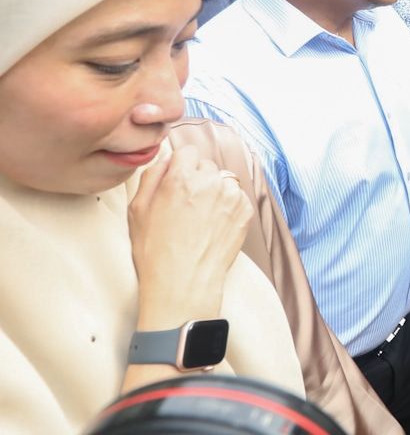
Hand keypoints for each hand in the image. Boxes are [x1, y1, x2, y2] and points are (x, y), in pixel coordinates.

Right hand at [128, 144, 252, 329]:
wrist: (183, 284)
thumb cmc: (155, 251)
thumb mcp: (137, 210)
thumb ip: (152, 176)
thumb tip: (166, 158)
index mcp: (181, 177)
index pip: (187, 151)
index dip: (180, 166)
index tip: (177, 180)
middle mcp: (210, 181)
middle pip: (206, 165)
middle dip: (197, 179)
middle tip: (186, 205)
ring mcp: (231, 196)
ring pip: (223, 180)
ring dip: (215, 191)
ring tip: (201, 218)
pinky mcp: (245, 211)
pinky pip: (237, 197)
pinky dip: (228, 206)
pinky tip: (214, 225)